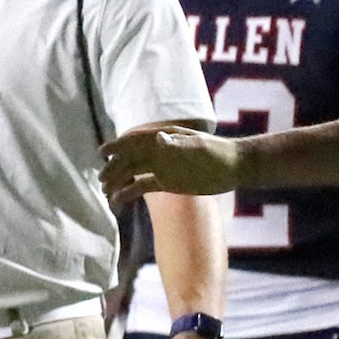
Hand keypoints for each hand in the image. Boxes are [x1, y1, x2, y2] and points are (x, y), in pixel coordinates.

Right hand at [99, 123, 242, 206]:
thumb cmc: (219, 153)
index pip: (135, 140)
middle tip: (102, 179)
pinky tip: (119, 200)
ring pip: (133, 172)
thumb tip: (157, 138)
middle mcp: (158, 152)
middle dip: (114, 167)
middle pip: (130, 158)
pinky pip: (143, 185)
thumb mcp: (199, 147)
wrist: (236, 167)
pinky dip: (130, 192)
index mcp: (163, 139)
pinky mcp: (166, 182)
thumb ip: (177, 144)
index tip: (102, 153)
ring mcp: (161, 167)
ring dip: (118, 180)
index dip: (118, 146)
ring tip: (105, 191)